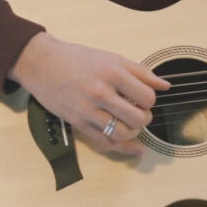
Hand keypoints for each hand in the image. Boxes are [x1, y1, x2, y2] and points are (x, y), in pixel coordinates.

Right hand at [9, 32, 169, 155]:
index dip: (150, 101)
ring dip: (133, 133)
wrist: (41, 63)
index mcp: (112, 73)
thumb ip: (140, 72)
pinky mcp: (77, 122)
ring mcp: (87, 110)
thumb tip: (165, 86)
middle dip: (144, 118)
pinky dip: (122, 148)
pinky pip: (104, 142)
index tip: (144, 98)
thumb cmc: (78, 59)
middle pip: (137, 118)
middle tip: (141, 113)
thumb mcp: (112, 57)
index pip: (146, 97)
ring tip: (132, 125)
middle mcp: (100, 92)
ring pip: (121, 133)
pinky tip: (134, 148)